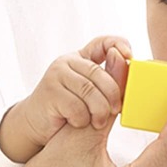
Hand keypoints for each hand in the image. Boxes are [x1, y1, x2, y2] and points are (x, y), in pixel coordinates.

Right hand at [0, 35, 131, 162]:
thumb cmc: (69, 109)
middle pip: (99, 73)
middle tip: (115, 110)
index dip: (118, 44)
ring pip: (89, 91)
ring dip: (98, 111)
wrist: (36, 123)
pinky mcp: (49, 92)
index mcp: (80, 58)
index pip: (102, 42)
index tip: (130, 56)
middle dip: (113, 94)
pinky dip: (82, 119)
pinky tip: (77, 123)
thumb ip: (108, 80)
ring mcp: (56, 75)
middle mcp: (67, 62)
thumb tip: (125, 61)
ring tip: (97, 122)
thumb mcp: (91, 93)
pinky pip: (76, 107)